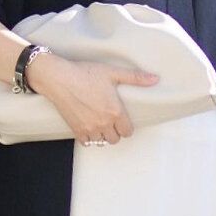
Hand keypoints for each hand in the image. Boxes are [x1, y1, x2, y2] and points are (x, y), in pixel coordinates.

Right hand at [24, 54, 158, 145]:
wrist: (59, 78)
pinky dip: (88, 138)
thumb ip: (135, 78)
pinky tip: (87, 127)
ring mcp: (90, 128)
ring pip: (101, 142)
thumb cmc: (85, 73)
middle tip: (110, 122)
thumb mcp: (112, 72)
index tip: (122, 120)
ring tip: (99, 124)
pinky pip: (86, 143)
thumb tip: (155, 79)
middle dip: (115, 132)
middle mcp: (104, 123)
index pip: (128, 131)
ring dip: (102, 135)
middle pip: (115, 139)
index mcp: (115, 111)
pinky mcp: (76, 130)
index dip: (126, 127)